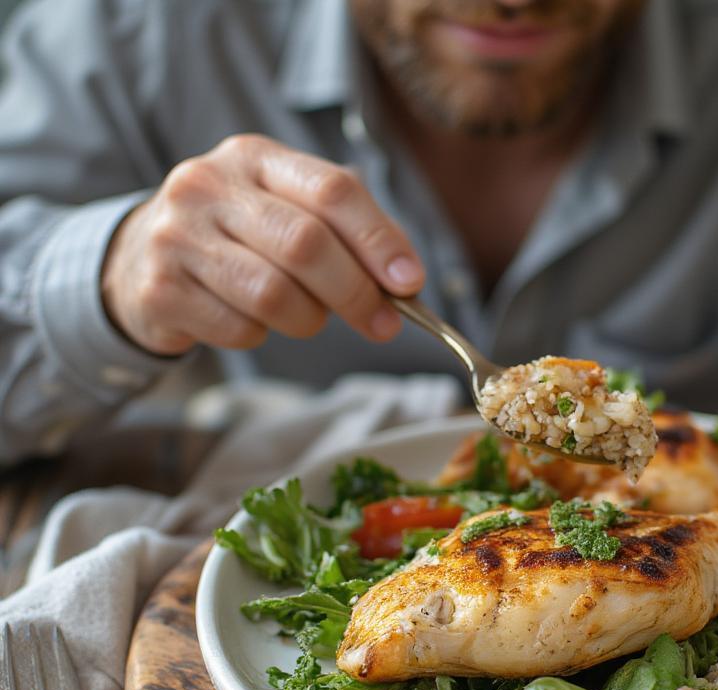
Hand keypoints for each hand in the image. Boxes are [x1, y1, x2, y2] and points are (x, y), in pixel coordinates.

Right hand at [101, 134, 423, 354]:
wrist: (139, 260)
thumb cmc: (236, 237)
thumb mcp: (286, 210)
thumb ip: (347, 232)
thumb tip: (405, 282)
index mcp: (254, 158)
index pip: (331, 190)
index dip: (379, 240)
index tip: (410, 282)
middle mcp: (209, 186)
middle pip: (306, 245)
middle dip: (356, 293)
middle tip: (382, 324)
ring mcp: (178, 237)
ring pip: (275, 295)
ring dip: (309, 320)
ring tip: (307, 316)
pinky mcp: (161, 290)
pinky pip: (240, 330)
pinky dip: (262, 336)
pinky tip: (250, 319)